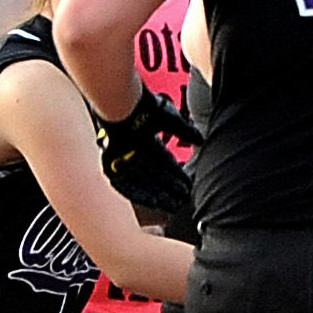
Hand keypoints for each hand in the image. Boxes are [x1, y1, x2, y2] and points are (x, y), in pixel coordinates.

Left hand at [95, 88, 202, 218]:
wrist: (124, 107)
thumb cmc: (145, 108)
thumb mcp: (173, 121)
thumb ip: (187, 132)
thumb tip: (200, 140)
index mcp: (146, 138)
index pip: (163, 161)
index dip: (176, 174)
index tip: (187, 185)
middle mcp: (134, 150)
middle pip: (154, 175)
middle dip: (169, 188)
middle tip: (183, 200)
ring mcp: (123, 159)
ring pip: (143, 182)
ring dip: (158, 194)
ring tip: (173, 205)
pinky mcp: (111, 166)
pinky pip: (126, 186)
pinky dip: (140, 195)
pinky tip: (155, 202)